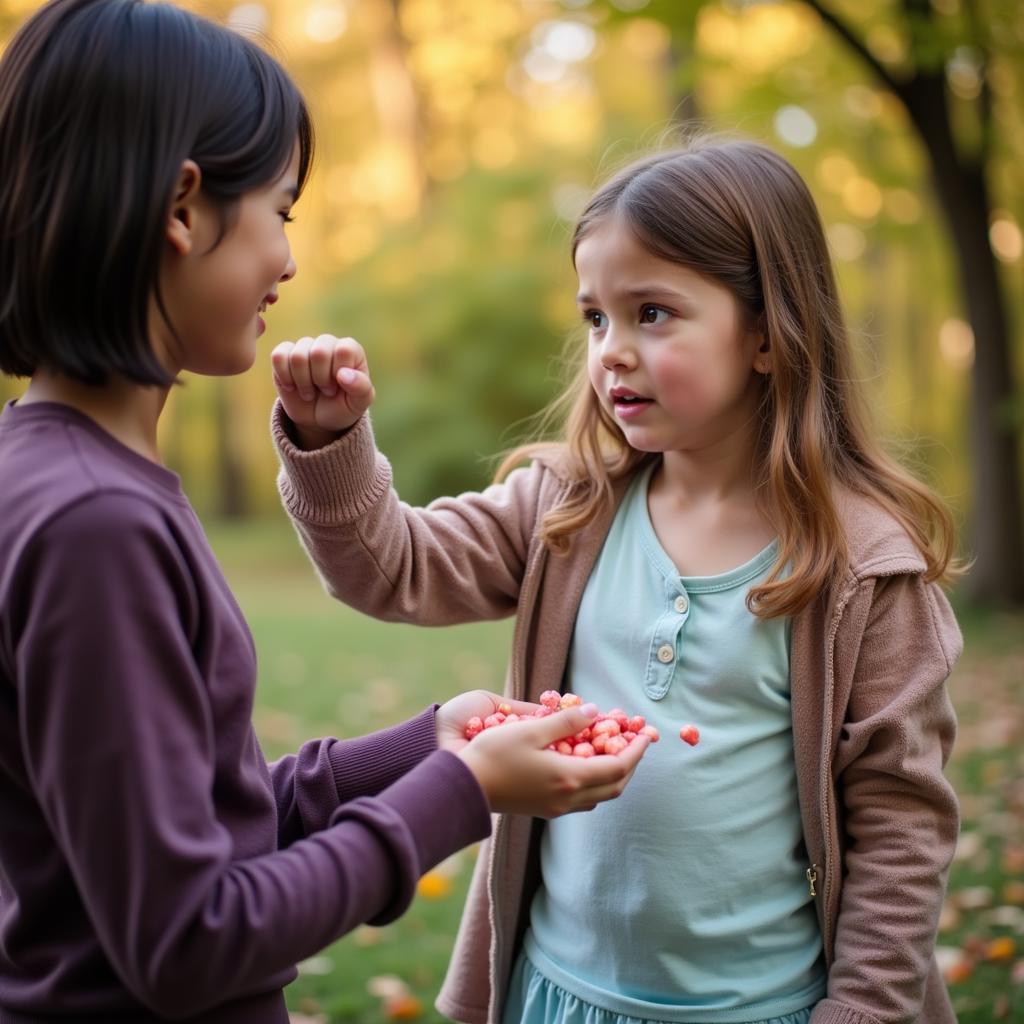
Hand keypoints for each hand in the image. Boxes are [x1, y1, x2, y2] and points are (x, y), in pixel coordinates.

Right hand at [271, 334, 374, 448]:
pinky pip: (278, 357)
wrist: (320, 420)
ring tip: (310, 392)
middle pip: (319, 352)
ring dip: (303, 382)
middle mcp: (327, 343)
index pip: (343, 351)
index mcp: (350, 349)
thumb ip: (361, 388)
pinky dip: (284, 377)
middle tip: (326, 391)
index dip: (338, 374)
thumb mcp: (359, 403)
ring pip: (298, 356)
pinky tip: (292, 387)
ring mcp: (304, 347)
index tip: (340, 387)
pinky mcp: (284, 354)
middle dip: (320, 380)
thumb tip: (343, 374)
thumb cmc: (343, 407)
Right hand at [448, 696, 650, 817]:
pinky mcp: (544, 809)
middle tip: (634, 742)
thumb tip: (595, 711)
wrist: (464, 788)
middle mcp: (568, 798)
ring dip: (613, 774)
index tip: (644, 734)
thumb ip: (566, 721)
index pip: (618, 767)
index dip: (636, 751)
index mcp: (569, 777)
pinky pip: (582, 798)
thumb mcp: (531, 730)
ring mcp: (556, 807)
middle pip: (615, 785)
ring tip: (613, 750)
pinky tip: (584, 763)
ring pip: (599, 795)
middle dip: (630, 764)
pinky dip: (594, 780)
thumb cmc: (493, 755)